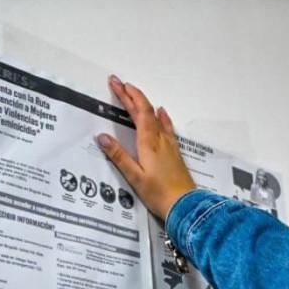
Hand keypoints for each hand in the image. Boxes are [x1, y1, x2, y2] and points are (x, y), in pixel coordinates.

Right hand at [97, 75, 195, 218]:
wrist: (185, 205)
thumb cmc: (159, 193)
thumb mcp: (134, 176)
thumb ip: (118, 156)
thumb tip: (102, 137)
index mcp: (149, 142)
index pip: (139, 111)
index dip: (128, 95)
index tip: (117, 83)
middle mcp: (160, 139)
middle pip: (146, 111)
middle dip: (131, 95)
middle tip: (118, 83)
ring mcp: (169, 145)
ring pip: (156, 117)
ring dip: (144, 104)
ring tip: (134, 94)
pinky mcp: (174, 152)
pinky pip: (166, 127)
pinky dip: (161, 117)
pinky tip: (162, 112)